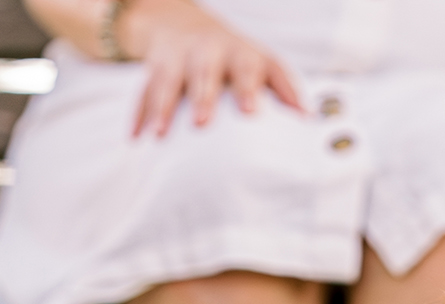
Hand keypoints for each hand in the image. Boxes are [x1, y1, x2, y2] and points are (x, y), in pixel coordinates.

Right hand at [112, 0, 299, 137]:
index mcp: (238, 51)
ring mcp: (176, 57)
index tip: (250, 112)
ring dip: (162, 107)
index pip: (246, 66)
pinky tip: (136, 139)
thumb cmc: (235, 57)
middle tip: (202, 124)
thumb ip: (283, 87)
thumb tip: (308, 119)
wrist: (182, 23)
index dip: (247, 88)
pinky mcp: (152, 67)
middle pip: (203, 71)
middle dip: (201, 96)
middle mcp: (205, 50)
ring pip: (167, 80)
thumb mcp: (261, 63)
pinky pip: (142, 91)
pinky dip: (139, 114)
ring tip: (160, 135)